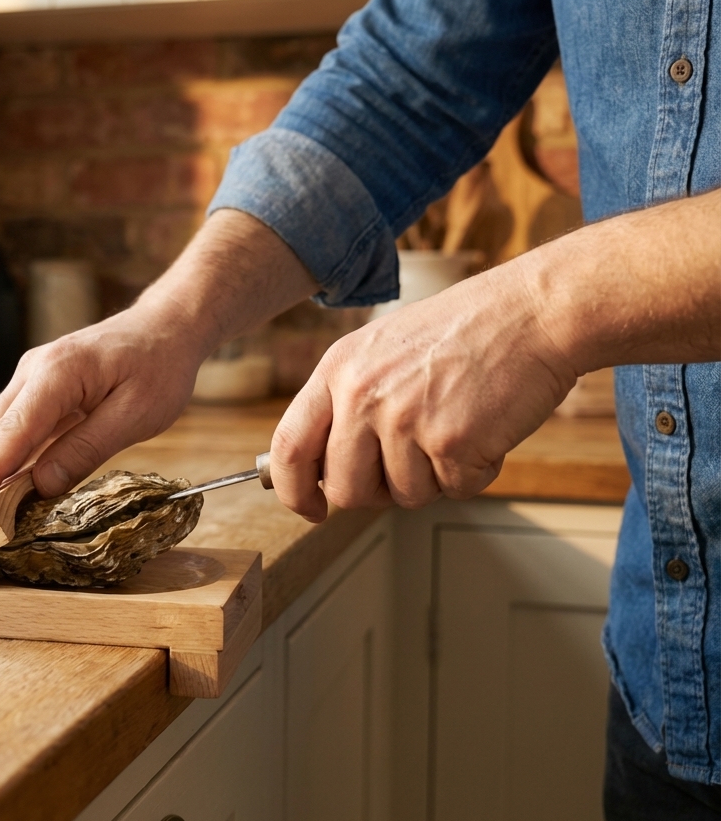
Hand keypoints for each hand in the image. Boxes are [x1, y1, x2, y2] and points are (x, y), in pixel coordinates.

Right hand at [0, 208, 321, 527]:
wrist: (167, 326)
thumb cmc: (159, 367)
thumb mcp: (136, 414)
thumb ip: (87, 448)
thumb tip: (42, 486)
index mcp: (58, 374)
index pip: (13, 433)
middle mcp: (34, 372)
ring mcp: (32, 379)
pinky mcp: (38, 389)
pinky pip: (8, 428)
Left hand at [270, 256, 578, 520]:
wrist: (532, 312)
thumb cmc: (463, 330)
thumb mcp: (380, 349)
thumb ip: (346, 401)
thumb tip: (322, 468)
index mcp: (338, 370)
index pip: (288, 447)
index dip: (292, 490)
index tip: (309, 508)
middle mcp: (363, 396)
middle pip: (345, 489)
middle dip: (376, 492)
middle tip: (410, 464)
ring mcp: (405, 420)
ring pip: (404, 496)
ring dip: (434, 477)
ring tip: (455, 423)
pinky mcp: (452, 442)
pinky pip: (454, 491)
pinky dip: (475, 472)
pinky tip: (484, 428)